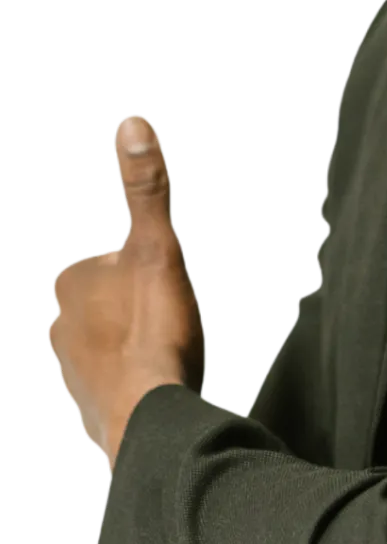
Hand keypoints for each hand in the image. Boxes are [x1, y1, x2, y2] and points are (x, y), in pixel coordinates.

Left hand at [48, 116, 206, 466]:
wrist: (151, 419)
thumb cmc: (155, 333)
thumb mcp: (158, 248)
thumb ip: (146, 189)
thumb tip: (132, 123)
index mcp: (74, 284)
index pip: (101, 263)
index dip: (137, 269)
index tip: (163, 284)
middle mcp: (60, 327)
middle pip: (102, 305)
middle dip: (130, 309)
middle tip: (169, 319)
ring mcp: (71, 372)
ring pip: (103, 346)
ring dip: (130, 347)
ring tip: (165, 354)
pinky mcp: (88, 409)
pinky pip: (111, 385)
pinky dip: (131, 383)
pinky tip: (156, 386)